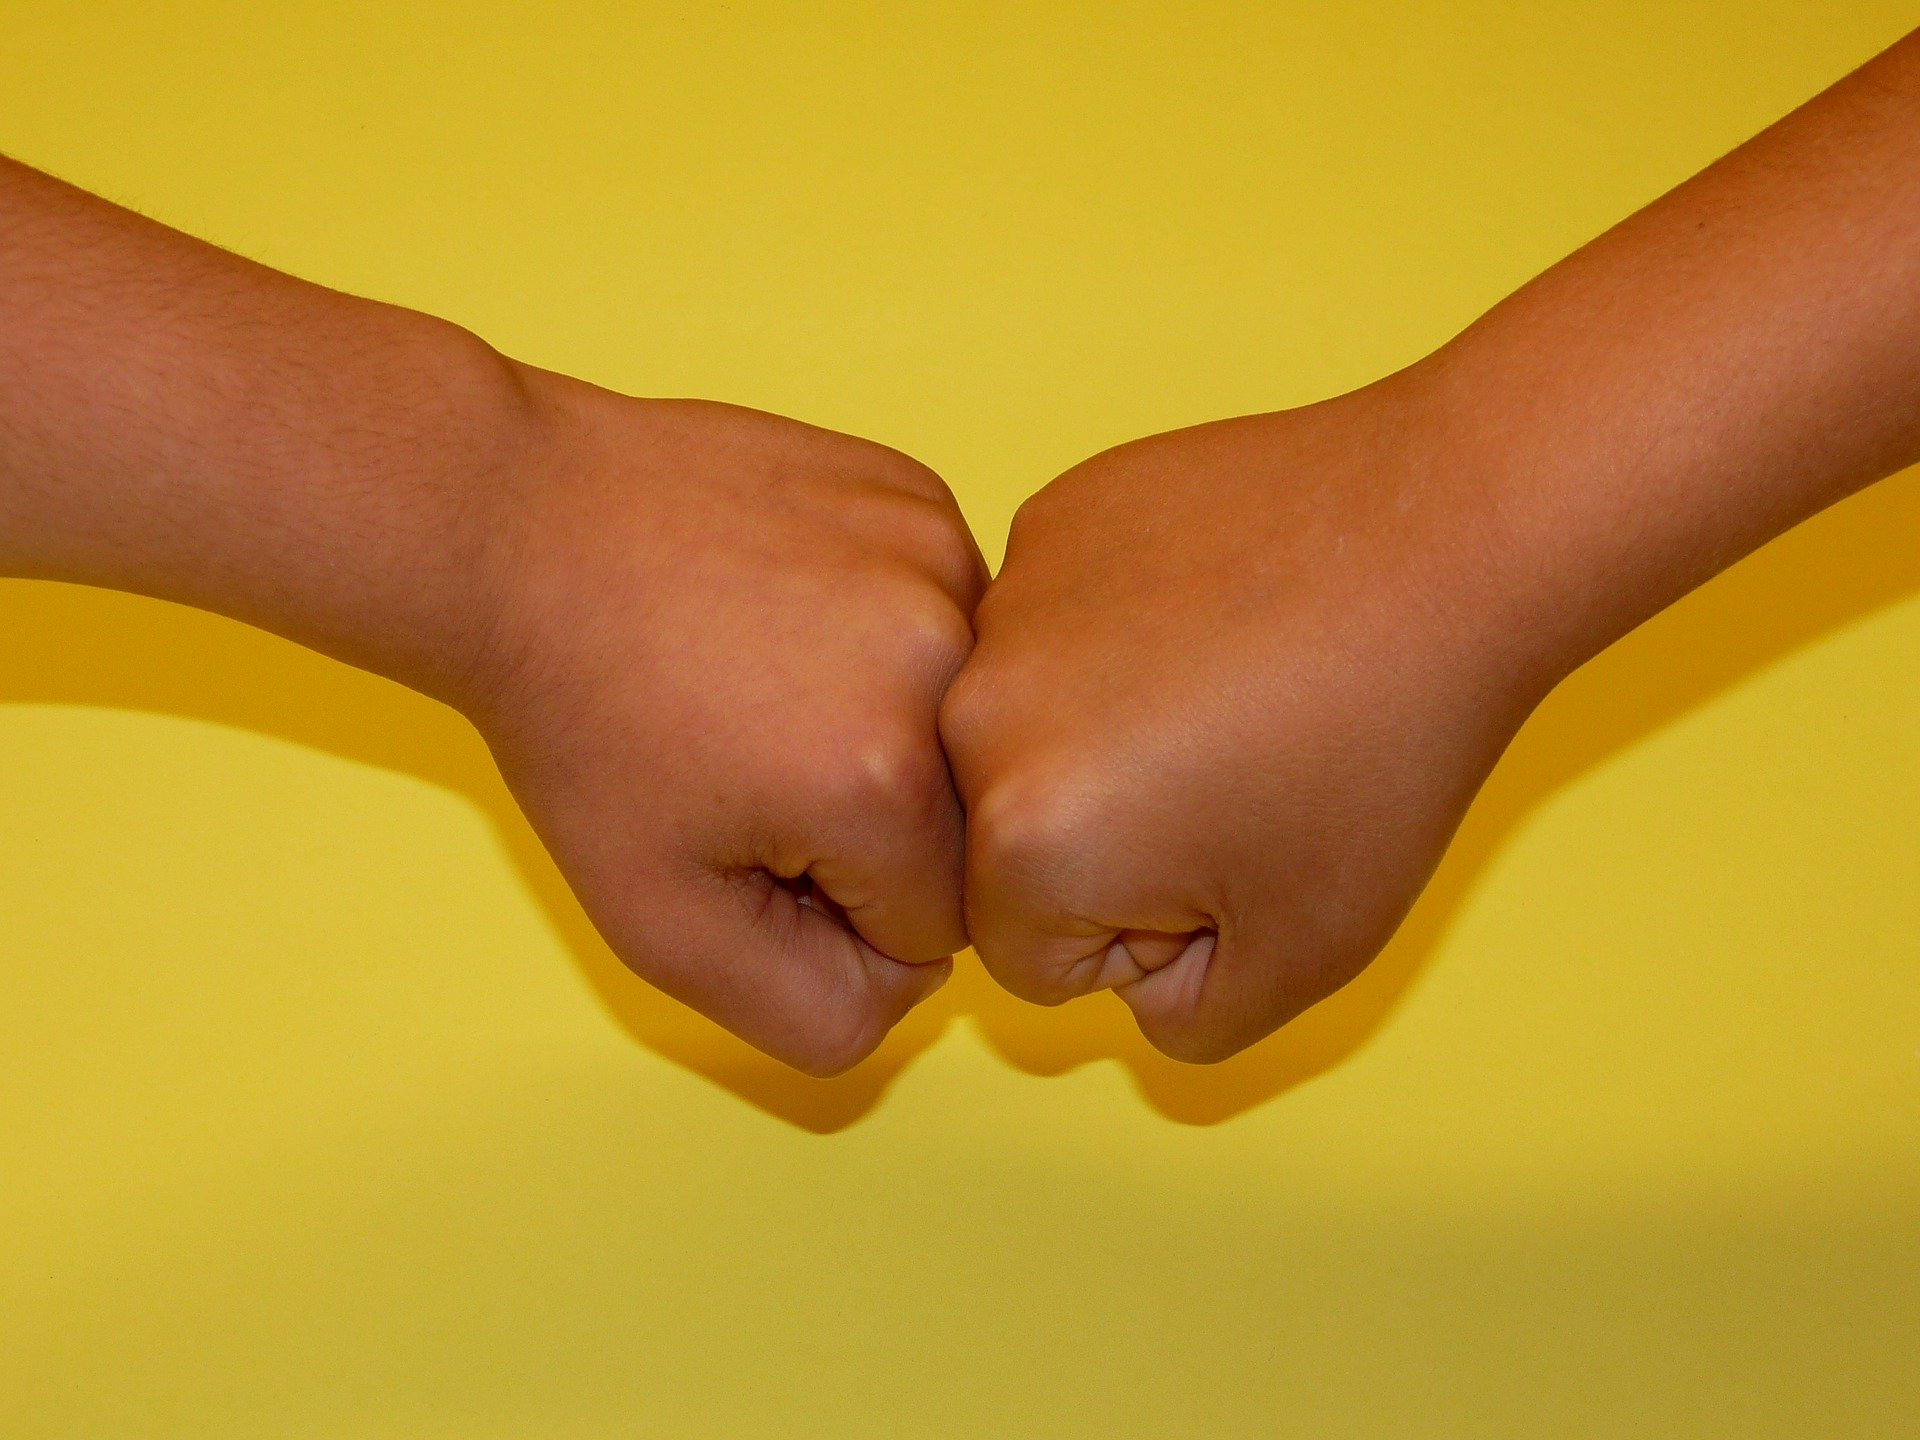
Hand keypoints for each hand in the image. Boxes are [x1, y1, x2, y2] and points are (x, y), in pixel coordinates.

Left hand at [471, 374, 985, 1073]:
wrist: (519, 529)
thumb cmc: (579, 728)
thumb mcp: (661, 930)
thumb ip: (814, 1015)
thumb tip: (909, 983)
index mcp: (889, 782)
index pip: (939, 929)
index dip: (834, 907)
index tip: (744, 832)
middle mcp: (946, 661)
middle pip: (964, 824)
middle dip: (869, 824)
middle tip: (749, 757)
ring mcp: (939, 558)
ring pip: (962, 719)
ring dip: (888, 725)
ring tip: (763, 675)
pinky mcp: (920, 498)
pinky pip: (946, 619)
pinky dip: (882, 634)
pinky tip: (784, 608)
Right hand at [940, 371, 1548, 1061]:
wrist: (1448, 536)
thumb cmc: (1381, 752)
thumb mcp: (1303, 960)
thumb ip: (1184, 1021)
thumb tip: (1131, 979)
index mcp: (1022, 840)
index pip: (1028, 955)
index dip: (1141, 937)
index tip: (1233, 859)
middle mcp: (977, 715)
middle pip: (1011, 837)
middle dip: (1109, 836)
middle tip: (1239, 777)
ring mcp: (1010, 599)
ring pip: (1031, 724)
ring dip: (1106, 732)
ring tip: (1238, 687)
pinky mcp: (1054, 516)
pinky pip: (1058, 623)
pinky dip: (1122, 630)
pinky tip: (1221, 609)